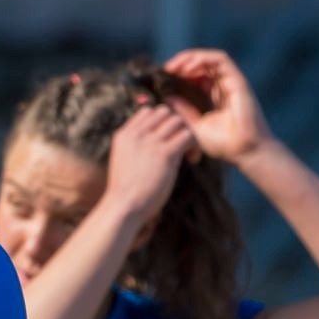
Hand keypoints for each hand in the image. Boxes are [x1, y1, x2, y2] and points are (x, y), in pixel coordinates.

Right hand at [97, 105, 195, 229]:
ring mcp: (150, 142)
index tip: (166, 140)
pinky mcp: (164, 153)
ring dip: (188, 134)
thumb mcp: (124, 163)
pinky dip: (195, 146)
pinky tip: (192, 160)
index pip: (148, 112)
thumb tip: (158, 146)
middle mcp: (136, 134)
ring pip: (178, 121)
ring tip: (188, 154)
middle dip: (176, 125)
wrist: (123, 207)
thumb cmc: (125, 193)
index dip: (162, 122)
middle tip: (180, 145)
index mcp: (124, 135)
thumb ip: (136, 149)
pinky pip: (188, 135)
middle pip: (165, 112)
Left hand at [162, 48, 274, 164]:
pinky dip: (203, 59)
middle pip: (204, 65)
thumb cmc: (224, 144)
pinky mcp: (239, 81)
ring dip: (191, 58)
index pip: (198, 76)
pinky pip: (221, 60)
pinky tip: (187, 67)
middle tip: (166, 68)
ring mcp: (233, 82)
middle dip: (183, 63)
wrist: (245, 152)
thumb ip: (183, 110)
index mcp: (215, 96)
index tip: (164, 77)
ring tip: (174, 66)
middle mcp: (225, 86)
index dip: (181, 72)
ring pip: (211, 59)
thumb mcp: (195, 126)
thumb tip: (166, 98)